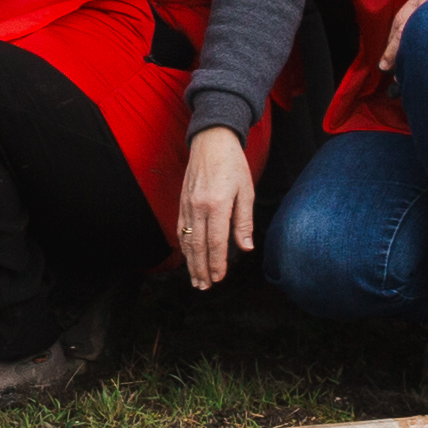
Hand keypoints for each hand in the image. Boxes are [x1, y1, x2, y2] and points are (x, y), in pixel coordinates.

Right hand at [172, 126, 256, 292]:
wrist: (211, 140)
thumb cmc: (233, 164)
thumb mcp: (246, 191)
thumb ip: (243, 221)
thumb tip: (245, 247)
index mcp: (217, 205)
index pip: (216, 242)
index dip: (217, 263)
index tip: (219, 278)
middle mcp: (198, 206)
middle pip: (198, 246)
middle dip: (201, 269)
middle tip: (205, 287)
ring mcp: (187, 204)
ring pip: (186, 240)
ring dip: (190, 262)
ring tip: (195, 279)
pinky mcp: (182, 201)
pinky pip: (181, 228)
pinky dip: (183, 246)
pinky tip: (187, 256)